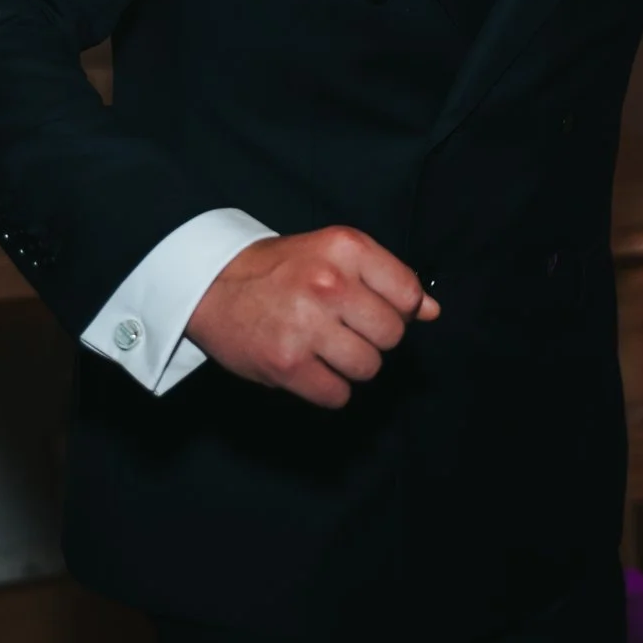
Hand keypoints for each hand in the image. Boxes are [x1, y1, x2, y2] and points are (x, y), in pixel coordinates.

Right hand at [184, 227, 440, 408]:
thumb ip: (385, 278)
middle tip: (343, 329)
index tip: (373, 309)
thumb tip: (431, 311)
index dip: (397, 309)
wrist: (211, 284)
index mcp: (345, 248)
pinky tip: (310, 367)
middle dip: (373, 339)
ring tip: (324, 348)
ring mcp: (307, 325)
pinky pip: (338, 395)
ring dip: (351, 366)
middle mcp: (329, 283)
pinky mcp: (287, 363)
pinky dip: (329, 389)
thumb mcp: (333, 254)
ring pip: (368, 368)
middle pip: (392, 336)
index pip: (408, 294)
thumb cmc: (279, 269)